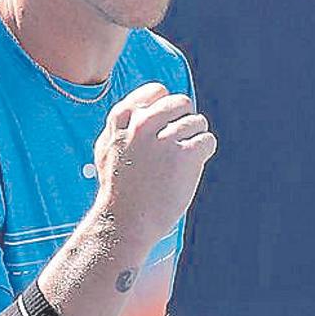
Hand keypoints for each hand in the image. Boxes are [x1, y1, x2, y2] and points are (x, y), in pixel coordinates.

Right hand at [93, 82, 216, 248]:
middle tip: (180, 144)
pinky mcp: (184, 157)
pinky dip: (205, 152)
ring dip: (196, 140)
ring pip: (197, 122)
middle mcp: (142, 125)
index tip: (164, 127)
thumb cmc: (117, 191)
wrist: (124, 223)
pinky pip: (207, 140)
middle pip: (180, 103)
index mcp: (122, 120)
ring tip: (184, 162)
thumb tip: (139, 109)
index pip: (157, 92)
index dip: (166, 107)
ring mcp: (163, 140)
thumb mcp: (107, 151)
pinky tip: (193, 167)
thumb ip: (120, 127)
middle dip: (185, 120)